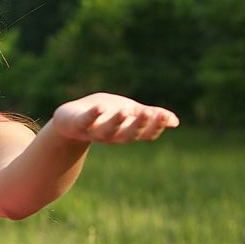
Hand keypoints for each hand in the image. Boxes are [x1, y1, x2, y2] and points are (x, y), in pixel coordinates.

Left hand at [51, 92, 179, 143]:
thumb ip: (150, 116)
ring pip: (108, 131)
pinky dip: (93, 115)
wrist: (70, 120)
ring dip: (117, 122)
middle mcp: (113, 136)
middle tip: (150, 113)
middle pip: (129, 134)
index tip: (164, 115)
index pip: (145, 134)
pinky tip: (100, 107)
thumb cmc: (103, 115)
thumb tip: (175, 121)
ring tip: (125, 111)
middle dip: (139, 125)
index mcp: (127, 132)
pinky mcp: (79, 124)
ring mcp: (95, 131)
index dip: (155, 126)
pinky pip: (86, 121)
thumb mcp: (129, 113)